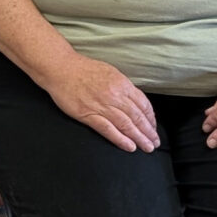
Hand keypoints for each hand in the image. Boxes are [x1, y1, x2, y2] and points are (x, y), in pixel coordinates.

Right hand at [39, 52, 158, 151]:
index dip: (151, 118)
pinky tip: (129, 147)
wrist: (61, 68)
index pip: (143, 104)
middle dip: (149, 131)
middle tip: (155, 142)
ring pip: (126, 125)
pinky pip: (108, 130)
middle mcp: (115, 96)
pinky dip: (120, 139)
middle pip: (137, 117)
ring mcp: (102, 106)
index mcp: (122, 84)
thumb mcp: (110, 72)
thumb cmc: (83, 69)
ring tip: (147, 147)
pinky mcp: (88, 115)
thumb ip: (122, 87)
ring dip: (139, 138)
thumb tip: (134, 100)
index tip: (153, 127)